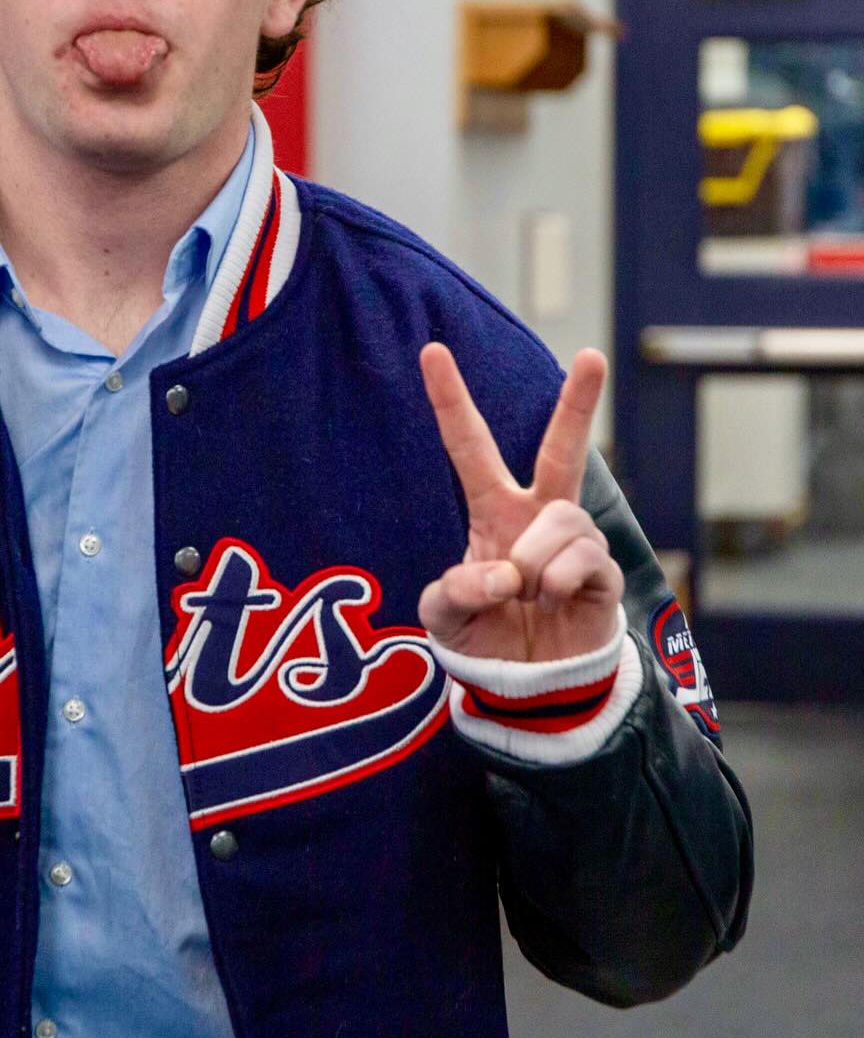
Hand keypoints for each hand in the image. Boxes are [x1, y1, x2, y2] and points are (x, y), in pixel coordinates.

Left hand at [417, 343, 622, 662]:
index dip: (450, 399)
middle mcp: (537, 516)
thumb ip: (453, 593)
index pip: (469, 446)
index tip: (432, 350)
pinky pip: (583, 559)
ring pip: (561, 521)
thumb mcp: (443, 616)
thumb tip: (501, 576)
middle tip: (592, 355)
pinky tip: (553, 604)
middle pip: (562, 449)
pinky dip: (558, 584)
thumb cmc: (483, 639)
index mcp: (492, 510)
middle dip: (579, 403)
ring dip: (534, 563)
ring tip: (529, 597)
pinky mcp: (604, 573)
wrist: (528, 687)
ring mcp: (575, 542)